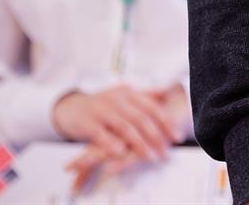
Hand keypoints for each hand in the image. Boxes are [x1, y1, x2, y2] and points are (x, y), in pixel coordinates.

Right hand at [52, 84, 180, 177]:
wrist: (71, 107)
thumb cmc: (103, 104)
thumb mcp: (124, 96)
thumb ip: (145, 95)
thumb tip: (168, 91)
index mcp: (129, 93)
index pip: (152, 107)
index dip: (166, 122)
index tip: (177, 137)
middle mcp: (117, 99)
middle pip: (140, 118)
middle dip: (156, 137)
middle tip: (165, 153)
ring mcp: (102, 110)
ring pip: (124, 127)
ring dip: (138, 143)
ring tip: (150, 156)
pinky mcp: (87, 123)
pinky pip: (101, 135)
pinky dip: (111, 144)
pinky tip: (121, 153)